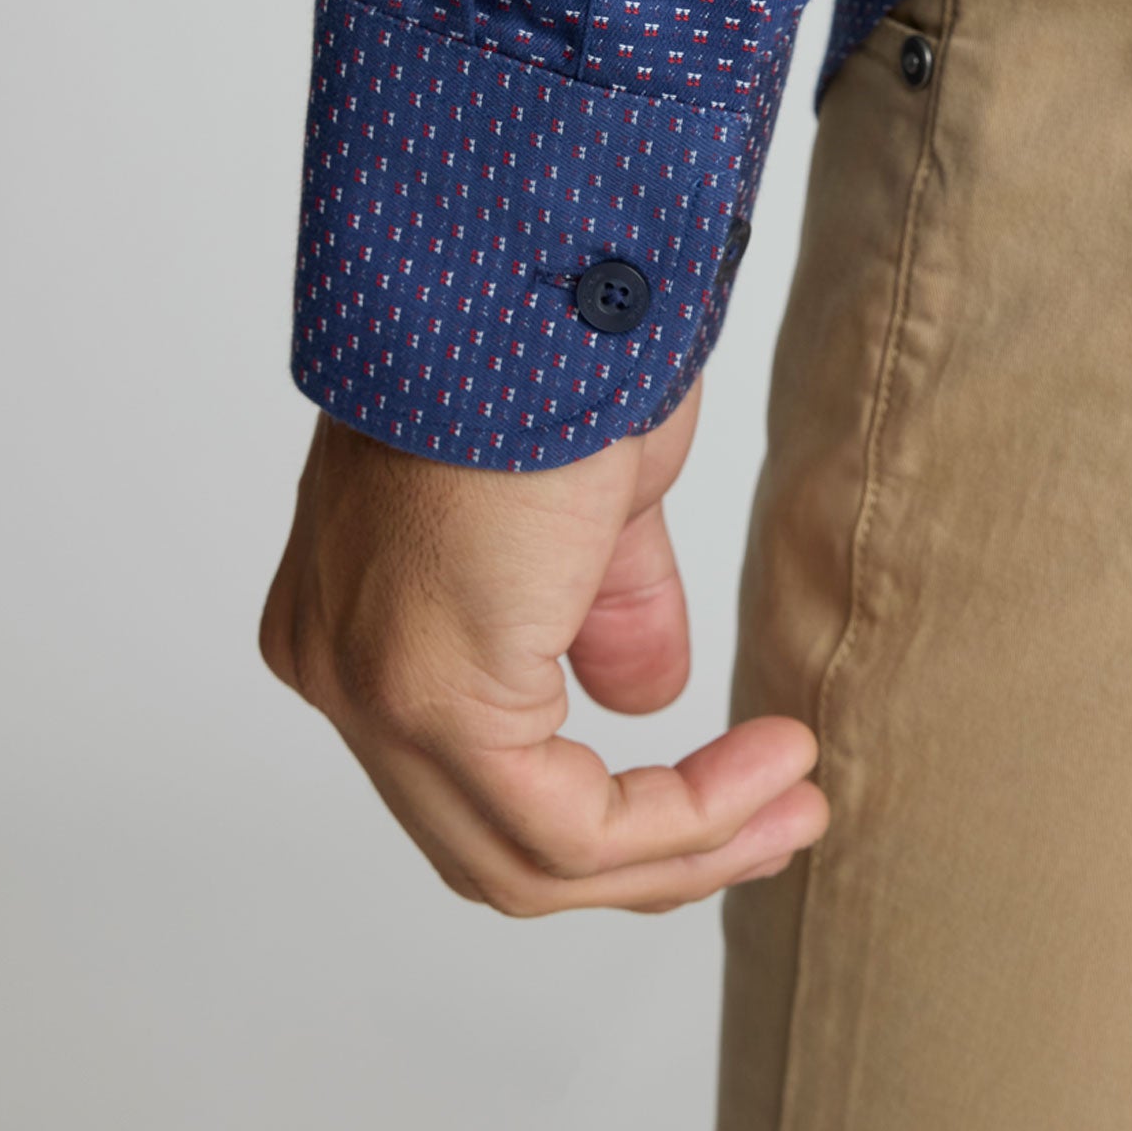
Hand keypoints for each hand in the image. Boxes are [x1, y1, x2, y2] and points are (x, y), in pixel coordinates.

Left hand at [259, 377, 828, 913]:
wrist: (532, 272)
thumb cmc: (552, 343)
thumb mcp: (590, 510)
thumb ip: (601, 614)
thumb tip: (645, 699)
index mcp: (358, 614)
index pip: (478, 778)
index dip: (617, 808)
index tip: (743, 780)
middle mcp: (338, 664)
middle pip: (493, 840)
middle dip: (655, 851)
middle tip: (780, 818)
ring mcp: (366, 685)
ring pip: (525, 858)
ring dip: (683, 848)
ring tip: (793, 806)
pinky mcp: (423, 693)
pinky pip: (562, 829)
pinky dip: (681, 822)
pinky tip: (766, 772)